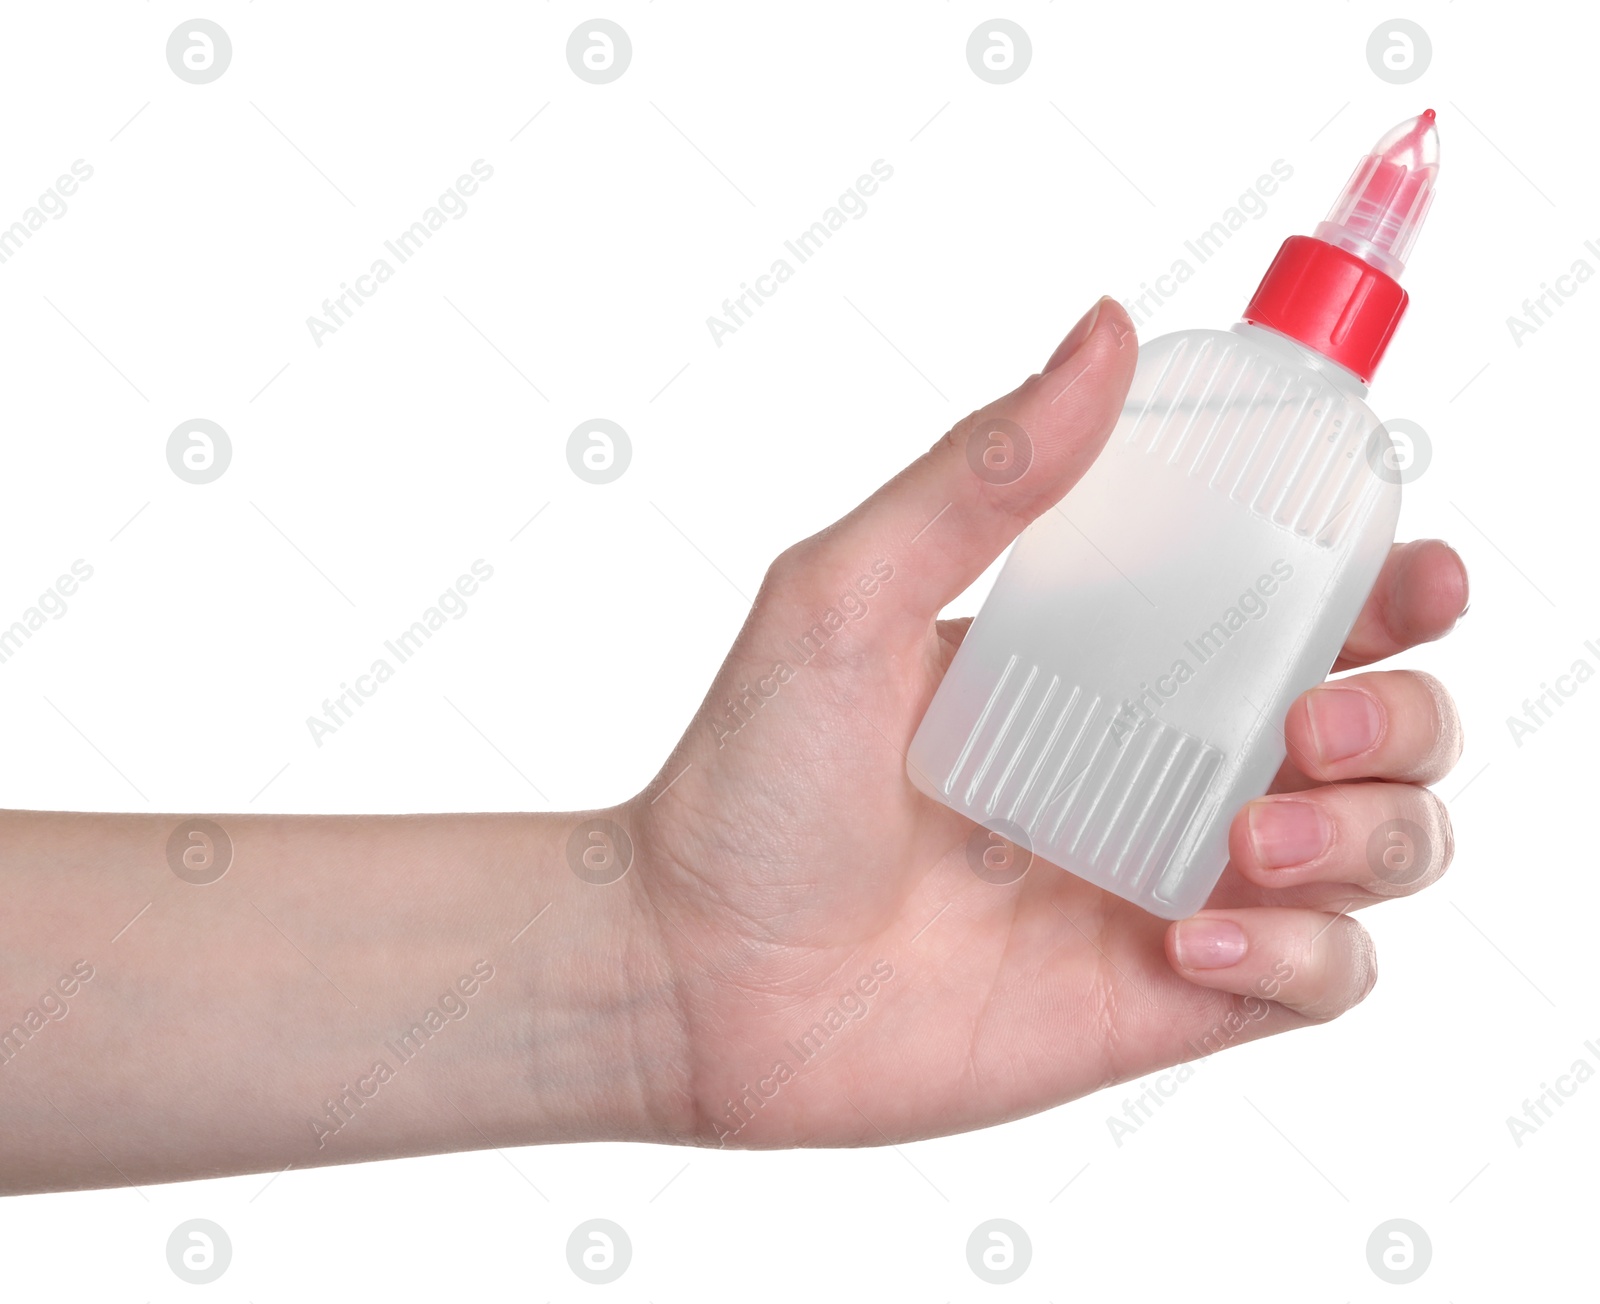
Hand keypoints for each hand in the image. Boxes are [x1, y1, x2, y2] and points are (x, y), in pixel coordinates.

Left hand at [628, 297, 1467, 1145]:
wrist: (694, 976)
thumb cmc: (750, 783)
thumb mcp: (845, 597)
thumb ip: (983, 476)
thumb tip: (1104, 334)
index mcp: (1107, 659)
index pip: (1296, 608)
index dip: (1385, 588)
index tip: (1410, 574)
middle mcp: (1161, 765)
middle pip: (1383, 727)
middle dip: (1407, 715)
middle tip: (1316, 720)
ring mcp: (1173, 883)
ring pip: (1381, 848)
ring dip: (1372, 832)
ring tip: (1246, 841)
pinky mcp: (1167, 998)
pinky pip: (1322, 983)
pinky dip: (1306, 958)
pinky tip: (1198, 940)